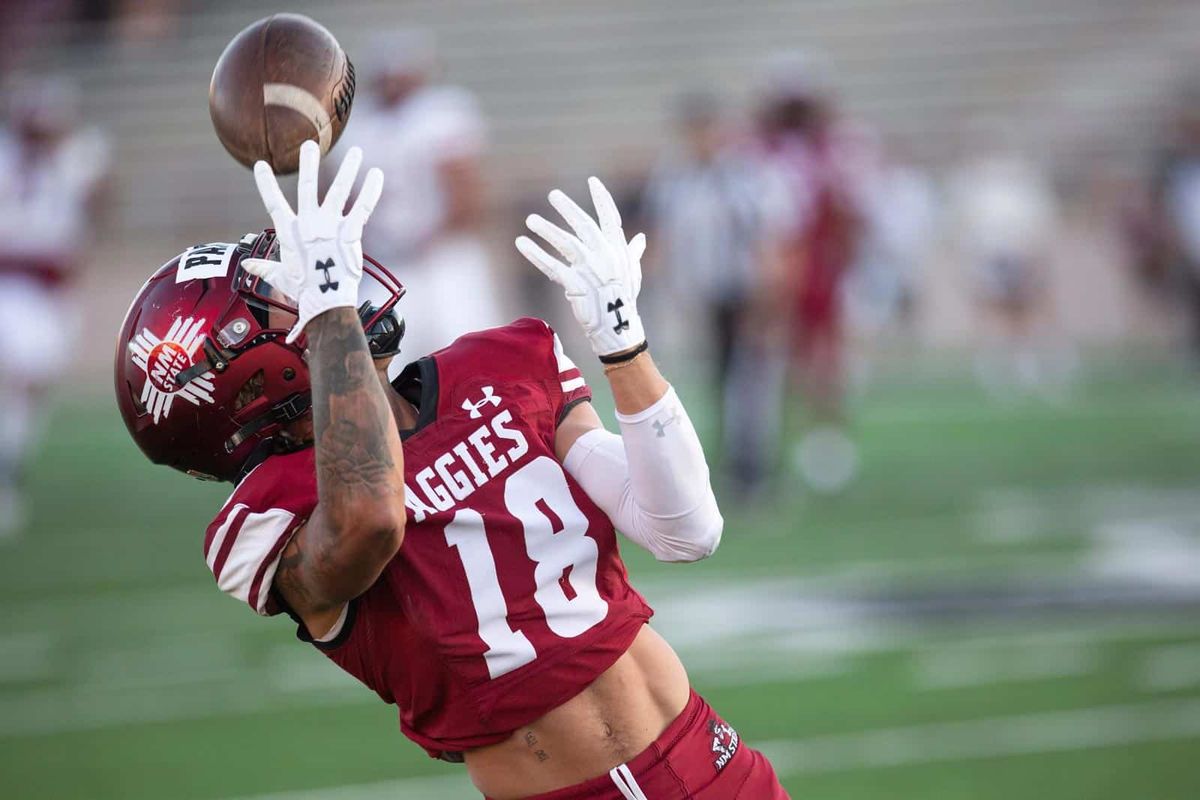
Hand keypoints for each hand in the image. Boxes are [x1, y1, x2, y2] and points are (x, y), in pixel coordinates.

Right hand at [242, 140, 383, 342]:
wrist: (326, 300)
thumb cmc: (303, 290)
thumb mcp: (279, 276)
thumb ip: (264, 266)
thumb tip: (248, 264)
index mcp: (289, 232)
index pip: (273, 202)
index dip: (266, 183)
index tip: (261, 164)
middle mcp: (309, 223)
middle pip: (307, 187)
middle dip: (309, 164)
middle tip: (310, 145)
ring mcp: (330, 226)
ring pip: (339, 190)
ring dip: (348, 169)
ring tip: (355, 151)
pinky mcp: (351, 232)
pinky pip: (363, 206)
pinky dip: (371, 190)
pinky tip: (377, 174)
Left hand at [516, 177, 647, 357]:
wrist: (617, 328)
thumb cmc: (624, 300)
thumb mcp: (632, 273)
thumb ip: (632, 252)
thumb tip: (640, 238)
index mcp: (619, 250)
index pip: (611, 218)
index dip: (602, 199)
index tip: (592, 181)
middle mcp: (605, 256)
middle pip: (584, 225)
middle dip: (569, 209)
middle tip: (553, 195)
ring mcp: (590, 270)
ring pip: (565, 243)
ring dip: (547, 230)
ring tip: (530, 219)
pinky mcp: (574, 284)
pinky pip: (551, 265)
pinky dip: (535, 254)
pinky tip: (522, 243)